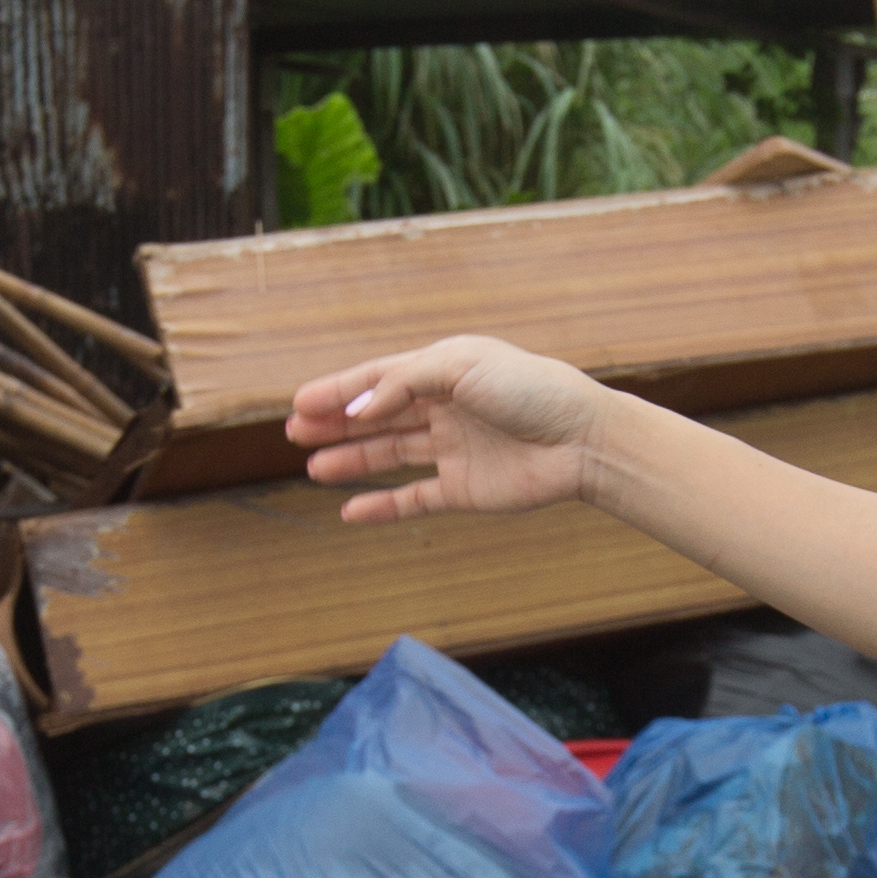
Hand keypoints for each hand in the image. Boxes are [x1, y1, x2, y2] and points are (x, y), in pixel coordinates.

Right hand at [286, 336, 620, 525]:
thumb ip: (406, 381)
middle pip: (378, 417)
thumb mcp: (463, 366)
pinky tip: (350, 510)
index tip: (299, 402)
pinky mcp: (465, 490)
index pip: (380, 378)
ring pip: (389, 455)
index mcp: (444, 371)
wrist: (583, 440)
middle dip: (335, 423)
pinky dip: (381, 506)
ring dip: (351, 460)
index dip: (339, 390)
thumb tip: (360, 406)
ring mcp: (454, 451)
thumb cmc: (531, 390)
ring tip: (313, 469)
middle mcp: (445, 408)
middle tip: (293, 433)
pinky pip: (413, 499)